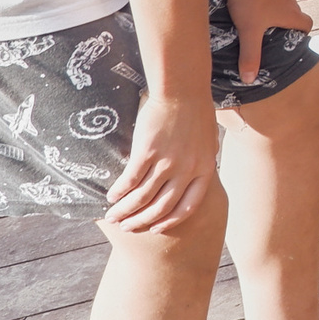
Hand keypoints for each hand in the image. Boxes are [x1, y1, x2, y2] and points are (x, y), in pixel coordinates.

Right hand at [107, 95, 219, 232]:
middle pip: (162, 207)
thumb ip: (201, 160)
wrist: (182, 89)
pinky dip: (119, 192)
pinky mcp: (147, 153)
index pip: (188, 206)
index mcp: (204, 169)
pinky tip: (111, 196)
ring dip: (125, 210)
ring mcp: (167, 163)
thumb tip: (195, 173)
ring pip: (143, 197)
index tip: (156, 229)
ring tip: (113, 217)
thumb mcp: (207, 141)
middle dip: (142, 221)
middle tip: (127, 227)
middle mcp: (187, 170)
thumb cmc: (196, 111)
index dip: (170, 221)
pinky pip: (130, 180)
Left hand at [220, 0, 310, 84]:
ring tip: (255, 20)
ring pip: (282, 3)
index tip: (289, 41)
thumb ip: (250, 55)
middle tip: (269, 35)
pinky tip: (248, 2)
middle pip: (294, 15)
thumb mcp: (249, 31)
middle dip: (285, 25)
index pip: (307, 26)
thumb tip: (250, 80)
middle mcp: (290, 0)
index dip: (302, 35)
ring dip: (273, 11)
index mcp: (291, 14)